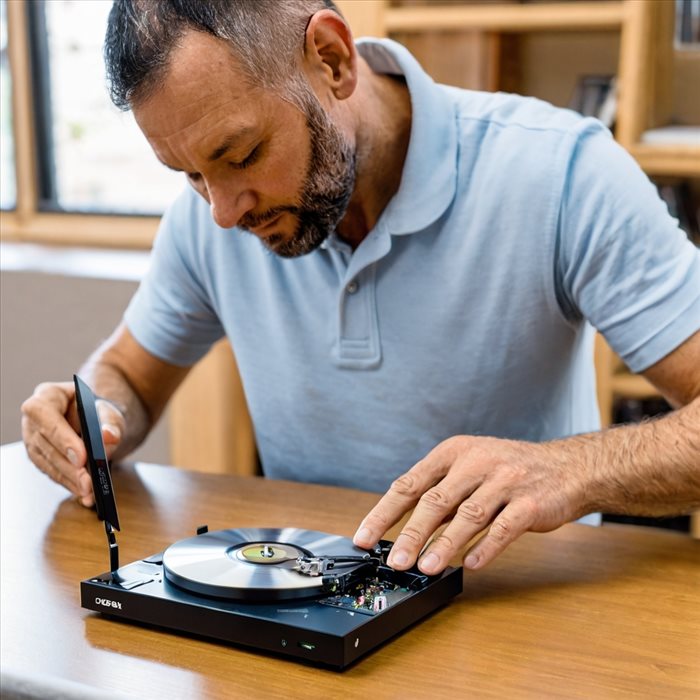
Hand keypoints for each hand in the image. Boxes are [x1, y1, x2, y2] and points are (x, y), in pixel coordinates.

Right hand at [21, 381, 124, 506]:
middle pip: (46, 443)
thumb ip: (111, 422)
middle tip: (88, 483)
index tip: (82, 458)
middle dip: (68, 466)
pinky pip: (51, 471)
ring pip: (46, 462)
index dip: (62, 438)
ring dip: (68, 479)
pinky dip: (68, 483)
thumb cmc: (99, 410)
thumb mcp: (109, 411)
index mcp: (47, 395)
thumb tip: (109, 436)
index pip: (46, 415)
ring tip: (88, 492)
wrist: (94, 417)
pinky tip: (83, 493)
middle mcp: (34, 417)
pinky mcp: (38, 456)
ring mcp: (32, 438)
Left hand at [353, 436, 586, 573]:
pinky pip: (504, 528)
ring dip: (444, 544)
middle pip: (435, 501)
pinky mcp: (531, 503)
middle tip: (394, 561)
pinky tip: (470, 565)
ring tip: (425, 569)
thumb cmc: (509, 471)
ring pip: (468, 515)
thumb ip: (441, 494)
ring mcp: (505, 481)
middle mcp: (476, 462)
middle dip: (411, 534)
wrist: (568, 467)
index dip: (384, 513)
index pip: (410, 483)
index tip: (365, 538)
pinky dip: (485, 548)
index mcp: (453, 452)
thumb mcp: (470, 469)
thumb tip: (404, 531)